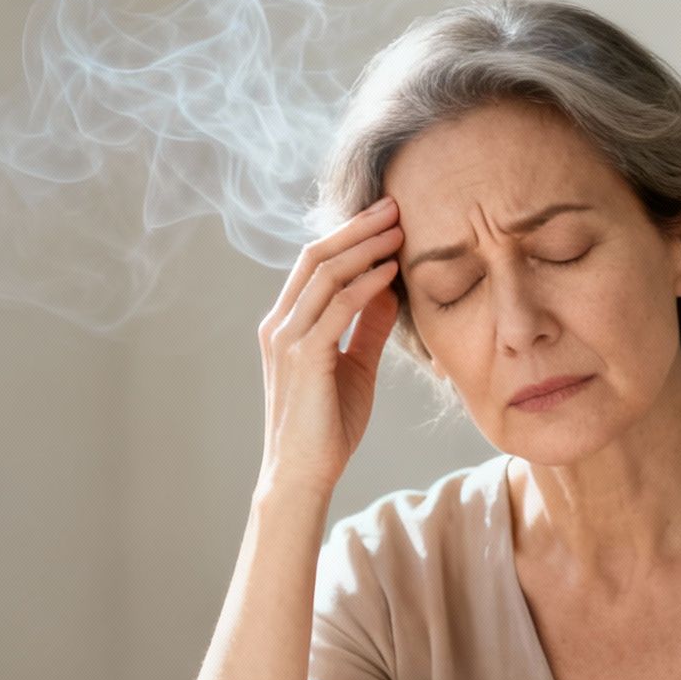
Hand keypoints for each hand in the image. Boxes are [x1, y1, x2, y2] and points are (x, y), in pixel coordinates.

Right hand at [256, 193, 403, 497]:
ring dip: (365, 246)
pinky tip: (392, 271)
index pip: (315, 262)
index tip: (387, 216)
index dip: (350, 234)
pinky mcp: (303, 357)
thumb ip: (367, 327)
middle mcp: (280, 324)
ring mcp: (287, 339)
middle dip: (357, 226)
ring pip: (325, 274)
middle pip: (316, 256)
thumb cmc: (328, 427)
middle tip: (395, 204)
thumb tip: (389, 288)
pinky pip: (336, 307)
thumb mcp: (354, 367)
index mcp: (287, 323)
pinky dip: (365, 283)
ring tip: (400, 228)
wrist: (304, 475)